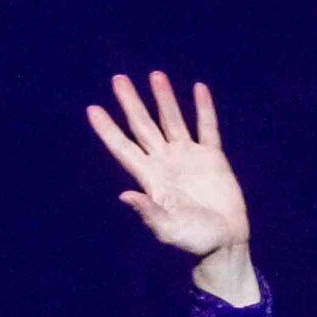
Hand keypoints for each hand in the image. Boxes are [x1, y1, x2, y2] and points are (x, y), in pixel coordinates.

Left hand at [86, 72, 258, 304]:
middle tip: (118, 78)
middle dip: (130, 103)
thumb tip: (124, 195)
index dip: (107, 129)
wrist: (224, 242)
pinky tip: (198, 89)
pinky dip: (203, 108)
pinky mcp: (212, 158)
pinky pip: (207, 127)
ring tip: (155, 75)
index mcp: (150, 178)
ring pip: (172, 120)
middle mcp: (165, 163)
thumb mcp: (167, 229)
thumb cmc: (193, 240)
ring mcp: (188, 158)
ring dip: (163, 98)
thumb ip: (148, 212)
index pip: (123, 148)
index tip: (92, 109)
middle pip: (143, 126)